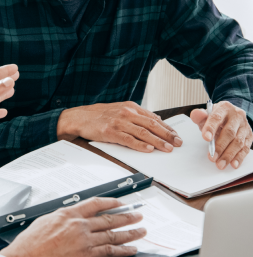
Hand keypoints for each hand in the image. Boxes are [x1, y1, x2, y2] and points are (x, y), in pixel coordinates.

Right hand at [0, 197, 145, 256]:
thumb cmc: (30, 243)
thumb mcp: (45, 220)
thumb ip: (61, 218)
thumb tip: (69, 219)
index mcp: (68, 214)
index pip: (95, 204)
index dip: (111, 202)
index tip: (120, 203)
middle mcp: (79, 225)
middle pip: (109, 218)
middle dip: (127, 216)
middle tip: (138, 215)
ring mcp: (84, 240)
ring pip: (113, 235)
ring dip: (130, 233)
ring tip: (141, 231)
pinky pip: (110, 252)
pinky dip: (123, 251)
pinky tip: (131, 250)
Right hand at [57, 101, 181, 152]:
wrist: (79, 117)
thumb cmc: (98, 115)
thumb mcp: (119, 110)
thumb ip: (136, 115)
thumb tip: (155, 120)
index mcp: (130, 107)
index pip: (153, 118)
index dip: (167, 127)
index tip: (176, 135)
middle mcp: (126, 113)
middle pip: (152, 125)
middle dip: (167, 135)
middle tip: (177, 143)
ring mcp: (119, 122)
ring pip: (143, 133)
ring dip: (158, 142)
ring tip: (168, 148)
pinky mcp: (111, 132)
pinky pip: (129, 140)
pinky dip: (140, 145)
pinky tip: (149, 149)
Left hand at [190, 101, 252, 169]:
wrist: (231, 115)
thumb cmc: (216, 117)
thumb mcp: (206, 114)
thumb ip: (200, 116)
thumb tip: (195, 114)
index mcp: (224, 108)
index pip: (216, 118)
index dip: (211, 128)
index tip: (206, 138)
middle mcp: (237, 116)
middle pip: (229, 132)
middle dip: (220, 146)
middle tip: (212, 157)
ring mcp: (244, 126)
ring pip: (238, 142)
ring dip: (229, 155)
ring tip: (220, 164)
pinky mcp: (249, 136)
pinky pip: (245, 148)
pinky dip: (239, 157)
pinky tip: (233, 164)